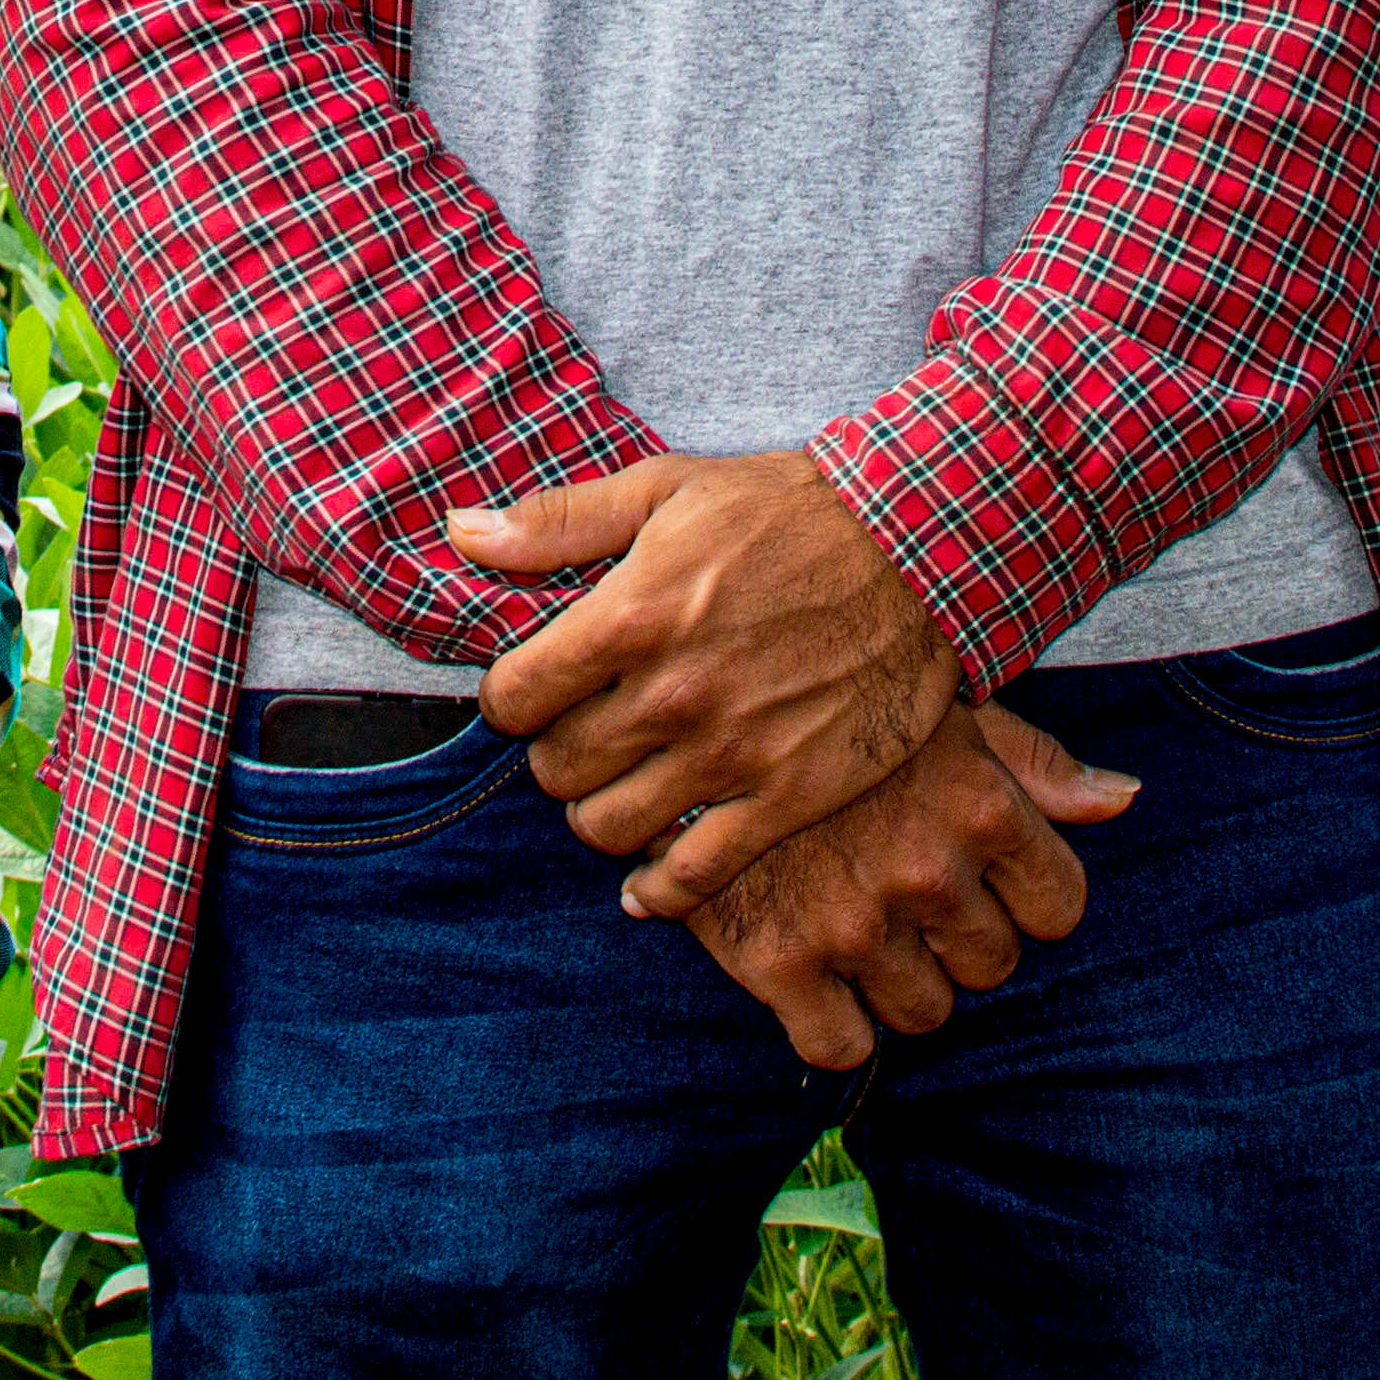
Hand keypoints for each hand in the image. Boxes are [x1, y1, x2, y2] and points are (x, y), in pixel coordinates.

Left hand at [459, 448, 952, 921]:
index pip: (514, 696)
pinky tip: (647, 885)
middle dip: (554, 754)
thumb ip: (556, 522)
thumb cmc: (786, 510)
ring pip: (608, 825)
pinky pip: (695, 874)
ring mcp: (730, 754)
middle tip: (579, 737)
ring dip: (598, 813)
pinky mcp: (786, 796)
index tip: (532, 693)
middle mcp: (671, 694)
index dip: (511, 699)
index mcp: (630, 615)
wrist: (918, 549)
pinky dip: (658, 891)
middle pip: (556, 767)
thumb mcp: (664, 489)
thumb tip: (461, 533)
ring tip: (615, 788)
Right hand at [686, 700, 1133, 1068]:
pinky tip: (811, 972)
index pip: (1059, 908)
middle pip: (991, 965)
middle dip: (955, 936)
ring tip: (852, 920)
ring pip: (924, 1013)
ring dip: (896, 980)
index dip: (1022, 897)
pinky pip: (841, 1048)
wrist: (684, 701)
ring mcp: (855, 922)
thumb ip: (1033, 762)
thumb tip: (1127, 800)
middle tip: (898, 888)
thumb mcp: (940, 705)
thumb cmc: (826, 698)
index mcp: (981, 804)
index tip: (979, 874)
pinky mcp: (778, 961)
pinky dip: (830, 1025)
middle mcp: (930, 870)